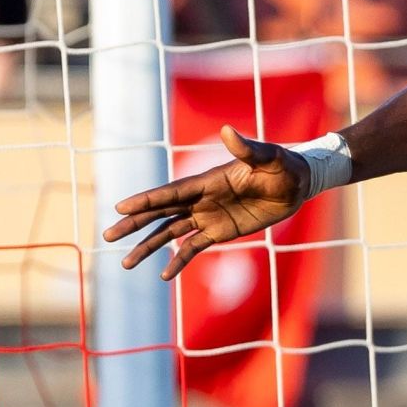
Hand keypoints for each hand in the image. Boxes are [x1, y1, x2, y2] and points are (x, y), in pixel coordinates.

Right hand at [101, 126, 311, 280]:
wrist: (298, 183)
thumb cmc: (284, 166)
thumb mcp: (269, 157)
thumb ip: (247, 148)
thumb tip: (228, 130)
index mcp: (207, 181)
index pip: (171, 193)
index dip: (147, 200)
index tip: (121, 207)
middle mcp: (201, 199)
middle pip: (160, 213)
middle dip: (134, 224)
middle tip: (108, 234)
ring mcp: (208, 216)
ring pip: (169, 232)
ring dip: (148, 246)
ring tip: (125, 263)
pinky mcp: (220, 231)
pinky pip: (194, 248)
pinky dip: (179, 260)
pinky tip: (164, 276)